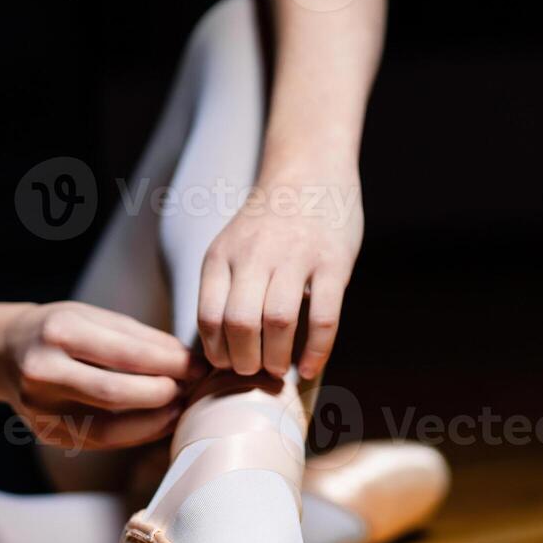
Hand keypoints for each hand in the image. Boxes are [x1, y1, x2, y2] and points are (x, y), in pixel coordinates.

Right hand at [0, 302, 201, 449]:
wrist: (4, 352)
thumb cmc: (59, 329)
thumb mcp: (93, 316)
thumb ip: (139, 338)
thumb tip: (188, 361)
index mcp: (58, 332)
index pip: (126, 354)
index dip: (169, 364)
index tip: (198, 366)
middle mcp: (42, 371)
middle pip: (115, 394)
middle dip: (163, 394)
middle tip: (191, 389)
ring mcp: (40, 408)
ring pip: (108, 428)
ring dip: (153, 422)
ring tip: (180, 409)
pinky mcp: (47, 433)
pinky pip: (100, 441)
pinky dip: (135, 435)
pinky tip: (158, 424)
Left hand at [197, 170, 362, 379]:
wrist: (309, 170)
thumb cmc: (269, 223)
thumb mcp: (231, 247)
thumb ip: (225, 287)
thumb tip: (221, 349)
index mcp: (223, 255)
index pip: (208, 317)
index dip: (216, 352)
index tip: (227, 365)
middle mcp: (255, 255)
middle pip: (240, 324)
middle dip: (245, 362)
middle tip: (254, 372)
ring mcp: (296, 256)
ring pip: (279, 322)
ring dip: (277, 358)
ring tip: (279, 369)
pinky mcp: (333, 261)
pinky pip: (324, 316)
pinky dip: (317, 351)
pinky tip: (310, 367)